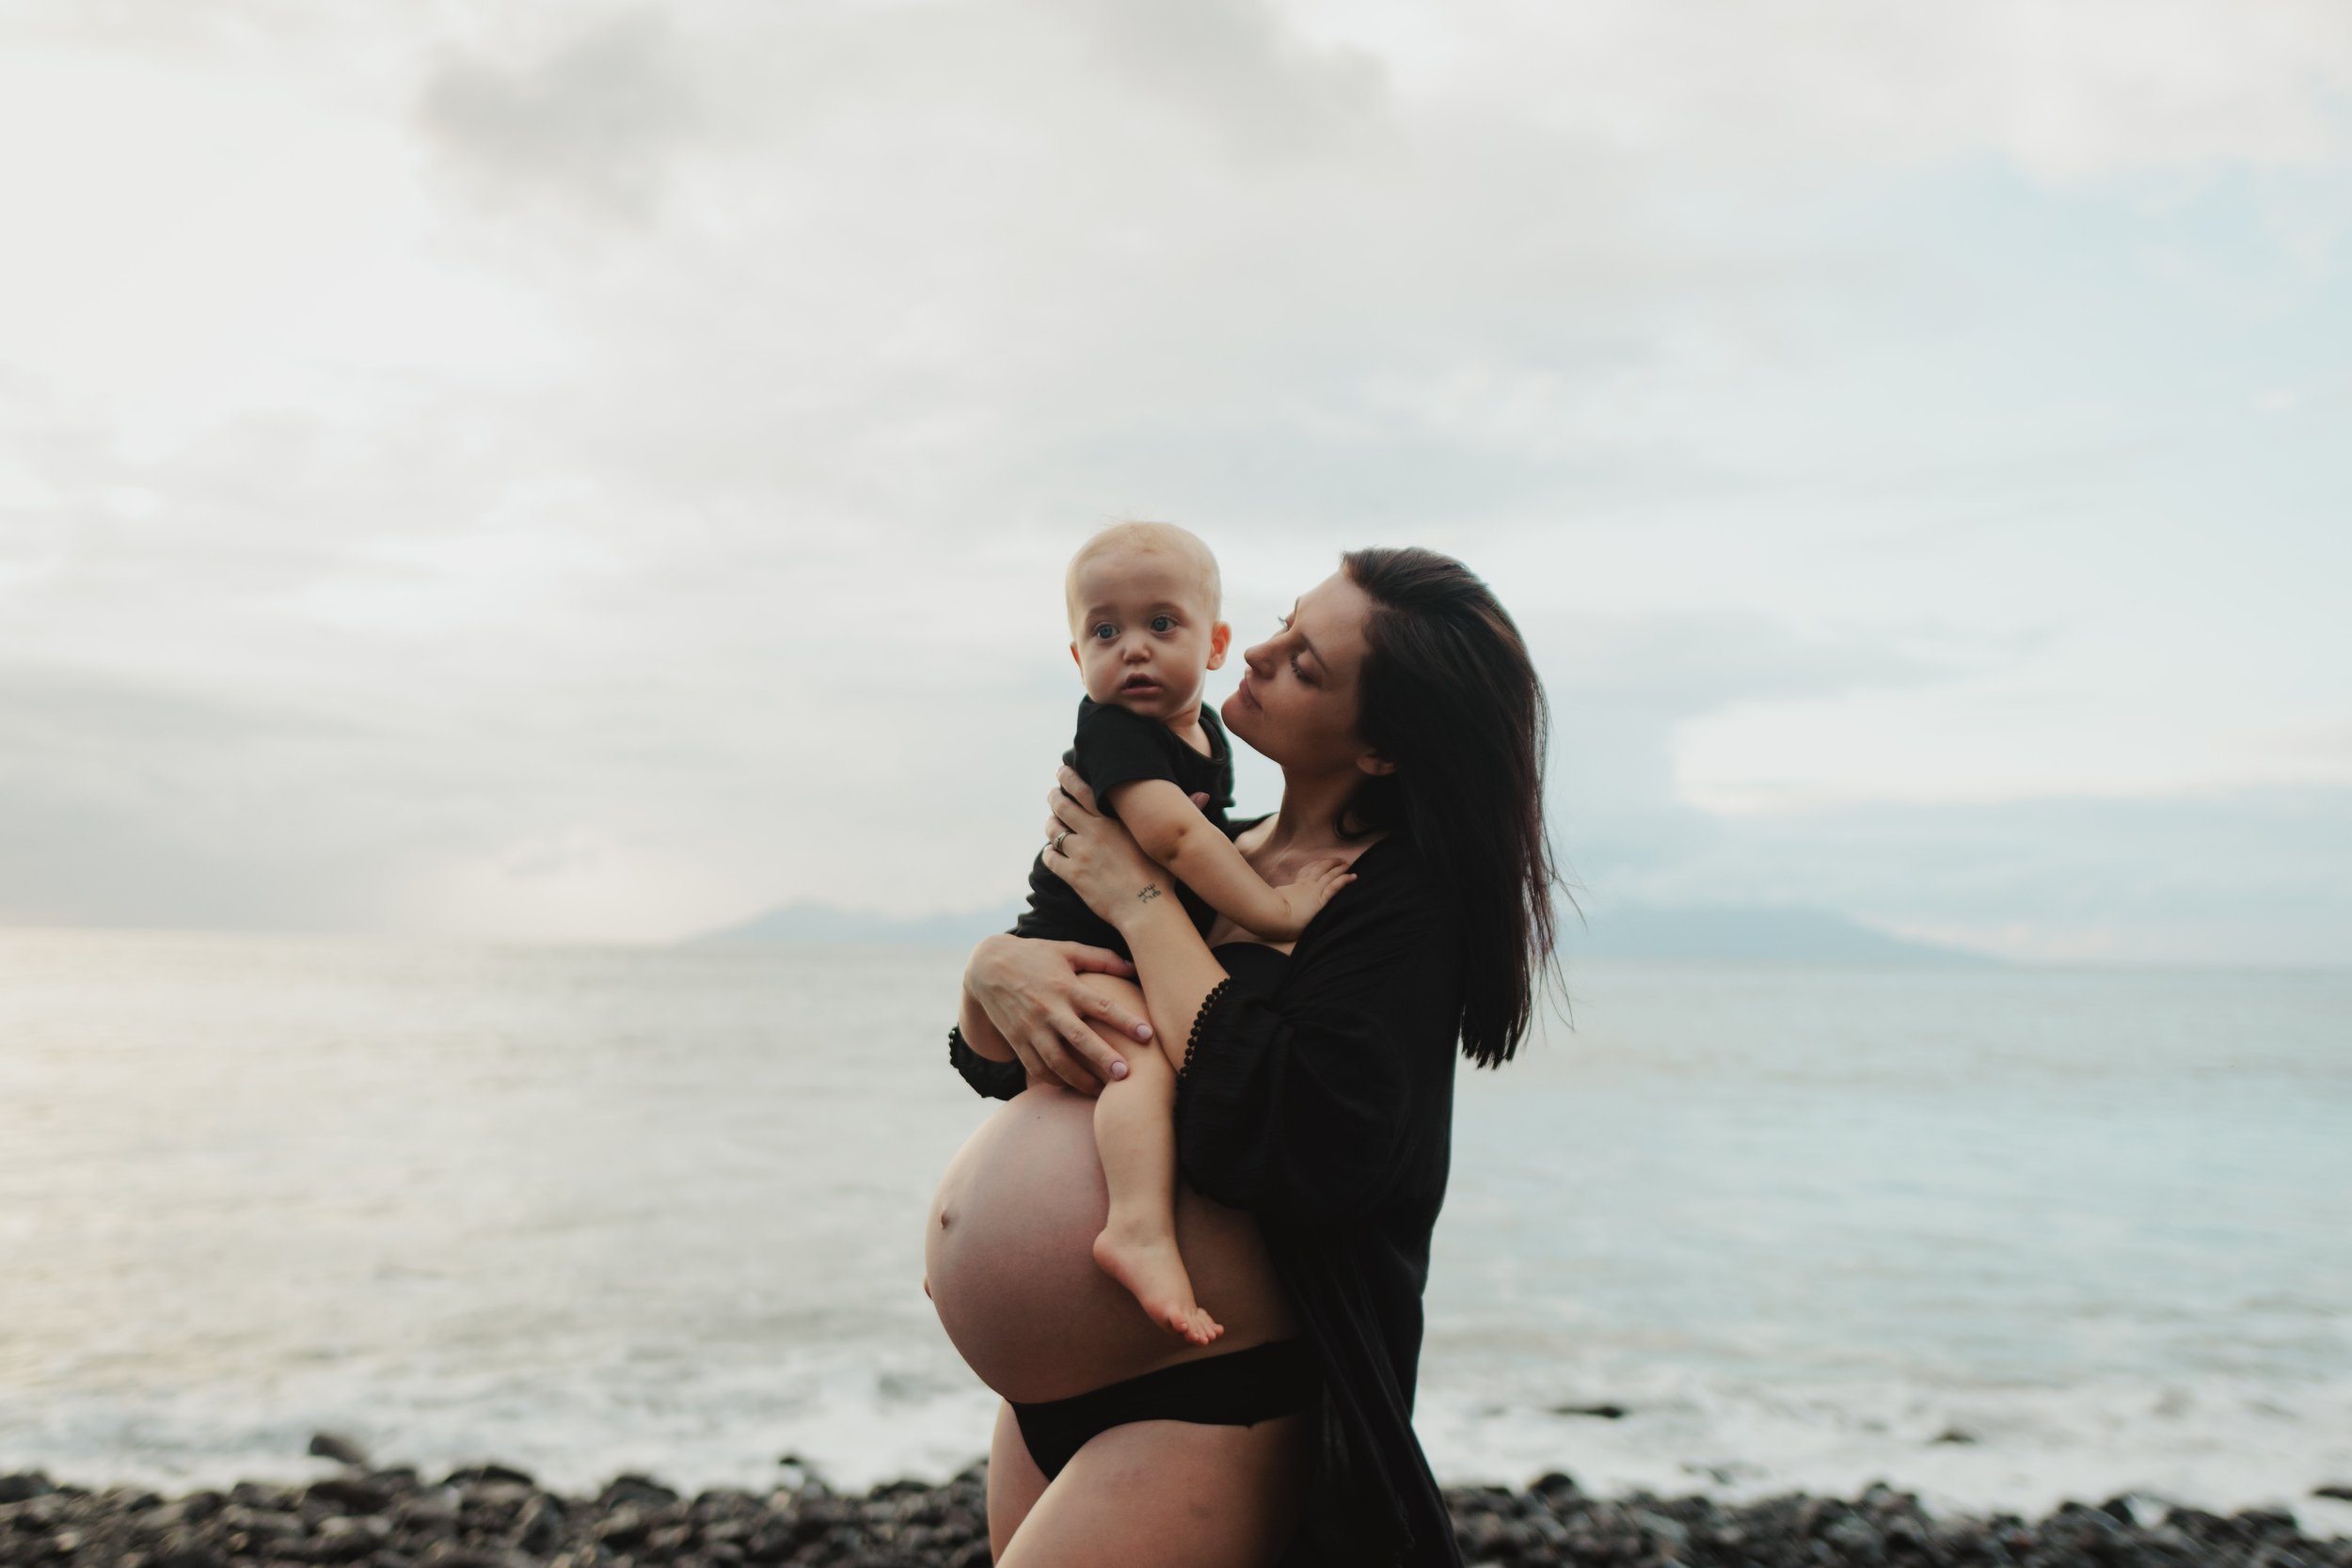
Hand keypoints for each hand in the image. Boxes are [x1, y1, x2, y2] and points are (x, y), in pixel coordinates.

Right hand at [965, 933, 1148, 1093]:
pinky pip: (1036, 1067)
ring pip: (1056, 1060)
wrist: (987, 968)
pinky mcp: (1017, 1041)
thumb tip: (1135, 967)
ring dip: (1079, 1078)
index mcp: (1066, 986)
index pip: (1101, 1005)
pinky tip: (1071, 1086)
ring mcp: (1031, 1028)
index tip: (1148, 1034)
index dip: (1126, 1021)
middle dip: (1103, 1058)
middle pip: (1080, 1038)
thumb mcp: (1067, 950)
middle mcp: (1049, 1009)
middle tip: (1125, 1074)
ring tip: (1100, 1091)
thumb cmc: (1035, 956)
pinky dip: (1054, 1080)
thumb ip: (1101, 959)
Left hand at [1041, 766, 1170, 932]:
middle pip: (1061, 804)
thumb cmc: (1162, 876)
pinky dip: (1050, 853)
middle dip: (1055, 796)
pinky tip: (1054, 853)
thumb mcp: (1168, 842)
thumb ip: (1185, 813)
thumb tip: (1205, 795)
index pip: (1083, 788)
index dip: (1069, 777)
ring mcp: (1081, 853)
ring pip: (1053, 830)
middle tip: (1053, 793)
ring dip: (1051, 824)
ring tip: (1053, 823)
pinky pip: (1050, 857)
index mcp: (1114, 819)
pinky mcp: (1073, 875)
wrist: (1147, 909)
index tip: (1064, 771)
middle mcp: (1094, 831)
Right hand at [1266, 856, 1356, 939]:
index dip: (1314, 866)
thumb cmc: (1271, 912)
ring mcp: (1314, 891)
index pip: (1305, 873)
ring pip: (1329, 875)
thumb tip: (1273, 895)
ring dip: (1339, 868)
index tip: (1319, 862)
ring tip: (1347, 864)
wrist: (1275, 916)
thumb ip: (1279, 897)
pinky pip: (1335, 887)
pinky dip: (1345, 880)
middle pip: (1319, 869)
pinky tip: (1353, 877)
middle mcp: (1306, 886)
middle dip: (1329, 863)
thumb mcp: (1274, 901)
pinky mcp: (1321, 900)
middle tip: (1337, 860)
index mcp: (1295, 887)